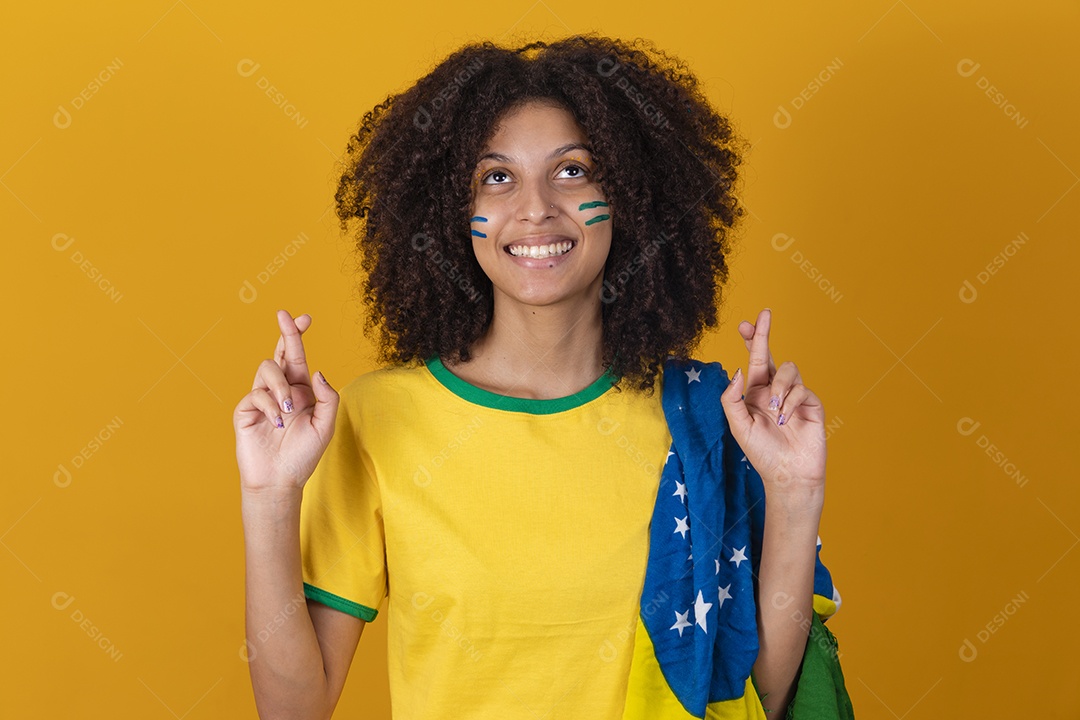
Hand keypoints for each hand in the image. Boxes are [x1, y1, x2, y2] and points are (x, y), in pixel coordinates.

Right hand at [232, 310, 339, 492]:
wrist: (279, 480)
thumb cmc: (303, 455)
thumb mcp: (325, 426)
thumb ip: (327, 398)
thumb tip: (318, 371)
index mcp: (301, 390)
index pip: (298, 357)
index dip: (298, 335)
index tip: (305, 317)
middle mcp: (281, 390)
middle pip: (280, 353)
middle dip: (285, 333)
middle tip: (285, 316)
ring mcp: (262, 398)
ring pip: (267, 369)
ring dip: (280, 385)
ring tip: (288, 408)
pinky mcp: (246, 409)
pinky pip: (256, 393)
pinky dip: (270, 405)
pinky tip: (277, 423)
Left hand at [719, 308, 825, 502]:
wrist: (788, 474)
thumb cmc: (761, 453)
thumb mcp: (738, 426)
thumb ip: (732, 399)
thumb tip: (738, 371)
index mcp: (755, 393)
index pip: (753, 362)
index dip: (751, 341)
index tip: (745, 323)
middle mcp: (774, 391)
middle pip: (771, 356)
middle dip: (765, 335)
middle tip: (764, 314)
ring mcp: (794, 396)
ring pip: (788, 370)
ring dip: (779, 386)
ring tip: (775, 410)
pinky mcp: (811, 403)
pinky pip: (801, 389)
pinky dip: (791, 402)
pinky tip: (787, 420)